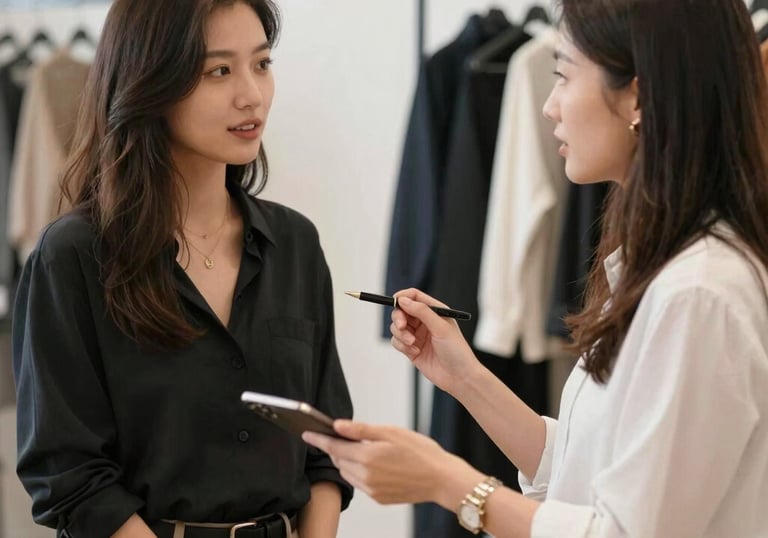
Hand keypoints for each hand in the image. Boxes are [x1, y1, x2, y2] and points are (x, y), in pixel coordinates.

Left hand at [303, 420, 482, 507]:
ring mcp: (371, 490)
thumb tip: (338, 425)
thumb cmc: (421, 451)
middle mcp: (366, 476)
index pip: (334, 447)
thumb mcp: (391, 432)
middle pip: (339, 460)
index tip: (307, 434)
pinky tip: (373, 463)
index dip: (319, 439)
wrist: (441, 479)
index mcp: (368, 457)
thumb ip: (361, 430)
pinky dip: (359, 472)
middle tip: (342, 436)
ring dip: (347, 460)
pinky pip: (360, 483)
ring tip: (361, 449)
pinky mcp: (378, 498)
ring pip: (348, 472)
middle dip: (336, 448)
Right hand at [390, 288, 478, 394]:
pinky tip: (415, 352)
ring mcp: (417, 335)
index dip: (403, 297)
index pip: (414, 297)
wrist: (459, 377)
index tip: (396, 302)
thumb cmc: (457, 351)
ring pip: (397, 327)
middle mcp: (425, 322)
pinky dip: (402, 346)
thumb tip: (403, 300)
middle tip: (402, 325)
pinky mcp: (411, 349)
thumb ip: (422, 311)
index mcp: (435, 312)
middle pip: (402, 311)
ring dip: (401, 335)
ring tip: (413, 344)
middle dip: (399, 318)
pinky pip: (397, 342)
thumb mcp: (441, 327)